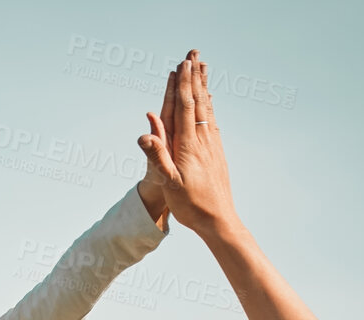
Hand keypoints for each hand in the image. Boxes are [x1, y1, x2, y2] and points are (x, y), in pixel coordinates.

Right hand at [137, 50, 237, 236]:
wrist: (219, 221)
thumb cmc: (191, 205)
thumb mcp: (169, 183)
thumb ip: (158, 156)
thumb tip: (144, 133)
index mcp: (188, 146)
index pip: (185, 108)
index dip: (183, 85)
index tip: (182, 64)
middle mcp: (203, 141)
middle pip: (199, 102)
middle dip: (195, 77)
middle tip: (194, 54)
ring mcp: (212, 146)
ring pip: (207, 110)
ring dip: (203, 87)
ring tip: (203, 68)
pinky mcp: (216, 154)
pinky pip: (212, 123)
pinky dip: (209, 107)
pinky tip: (210, 102)